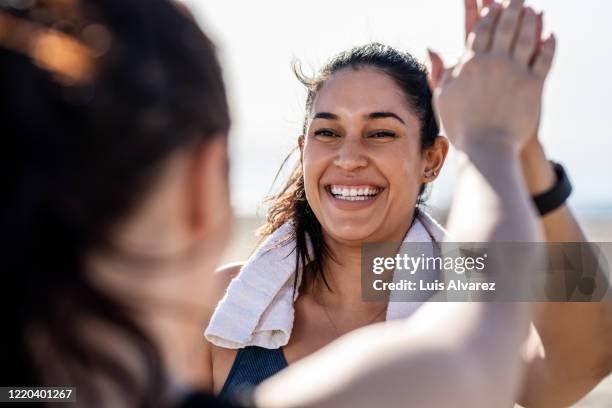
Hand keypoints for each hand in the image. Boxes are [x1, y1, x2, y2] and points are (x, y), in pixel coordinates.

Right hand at [429, 0, 555, 152]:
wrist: (486, 147)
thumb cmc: (461, 126)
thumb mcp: (443, 97)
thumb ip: (439, 71)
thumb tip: (431, 48)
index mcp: (470, 64)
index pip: (480, 30)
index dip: (488, 14)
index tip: (493, 4)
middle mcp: (493, 62)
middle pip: (505, 26)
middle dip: (511, 8)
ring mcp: (515, 72)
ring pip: (525, 37)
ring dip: (530, 20)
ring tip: (532, 9)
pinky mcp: (533, 85)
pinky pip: (544, 58)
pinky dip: (548, 44)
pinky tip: (550, 35)